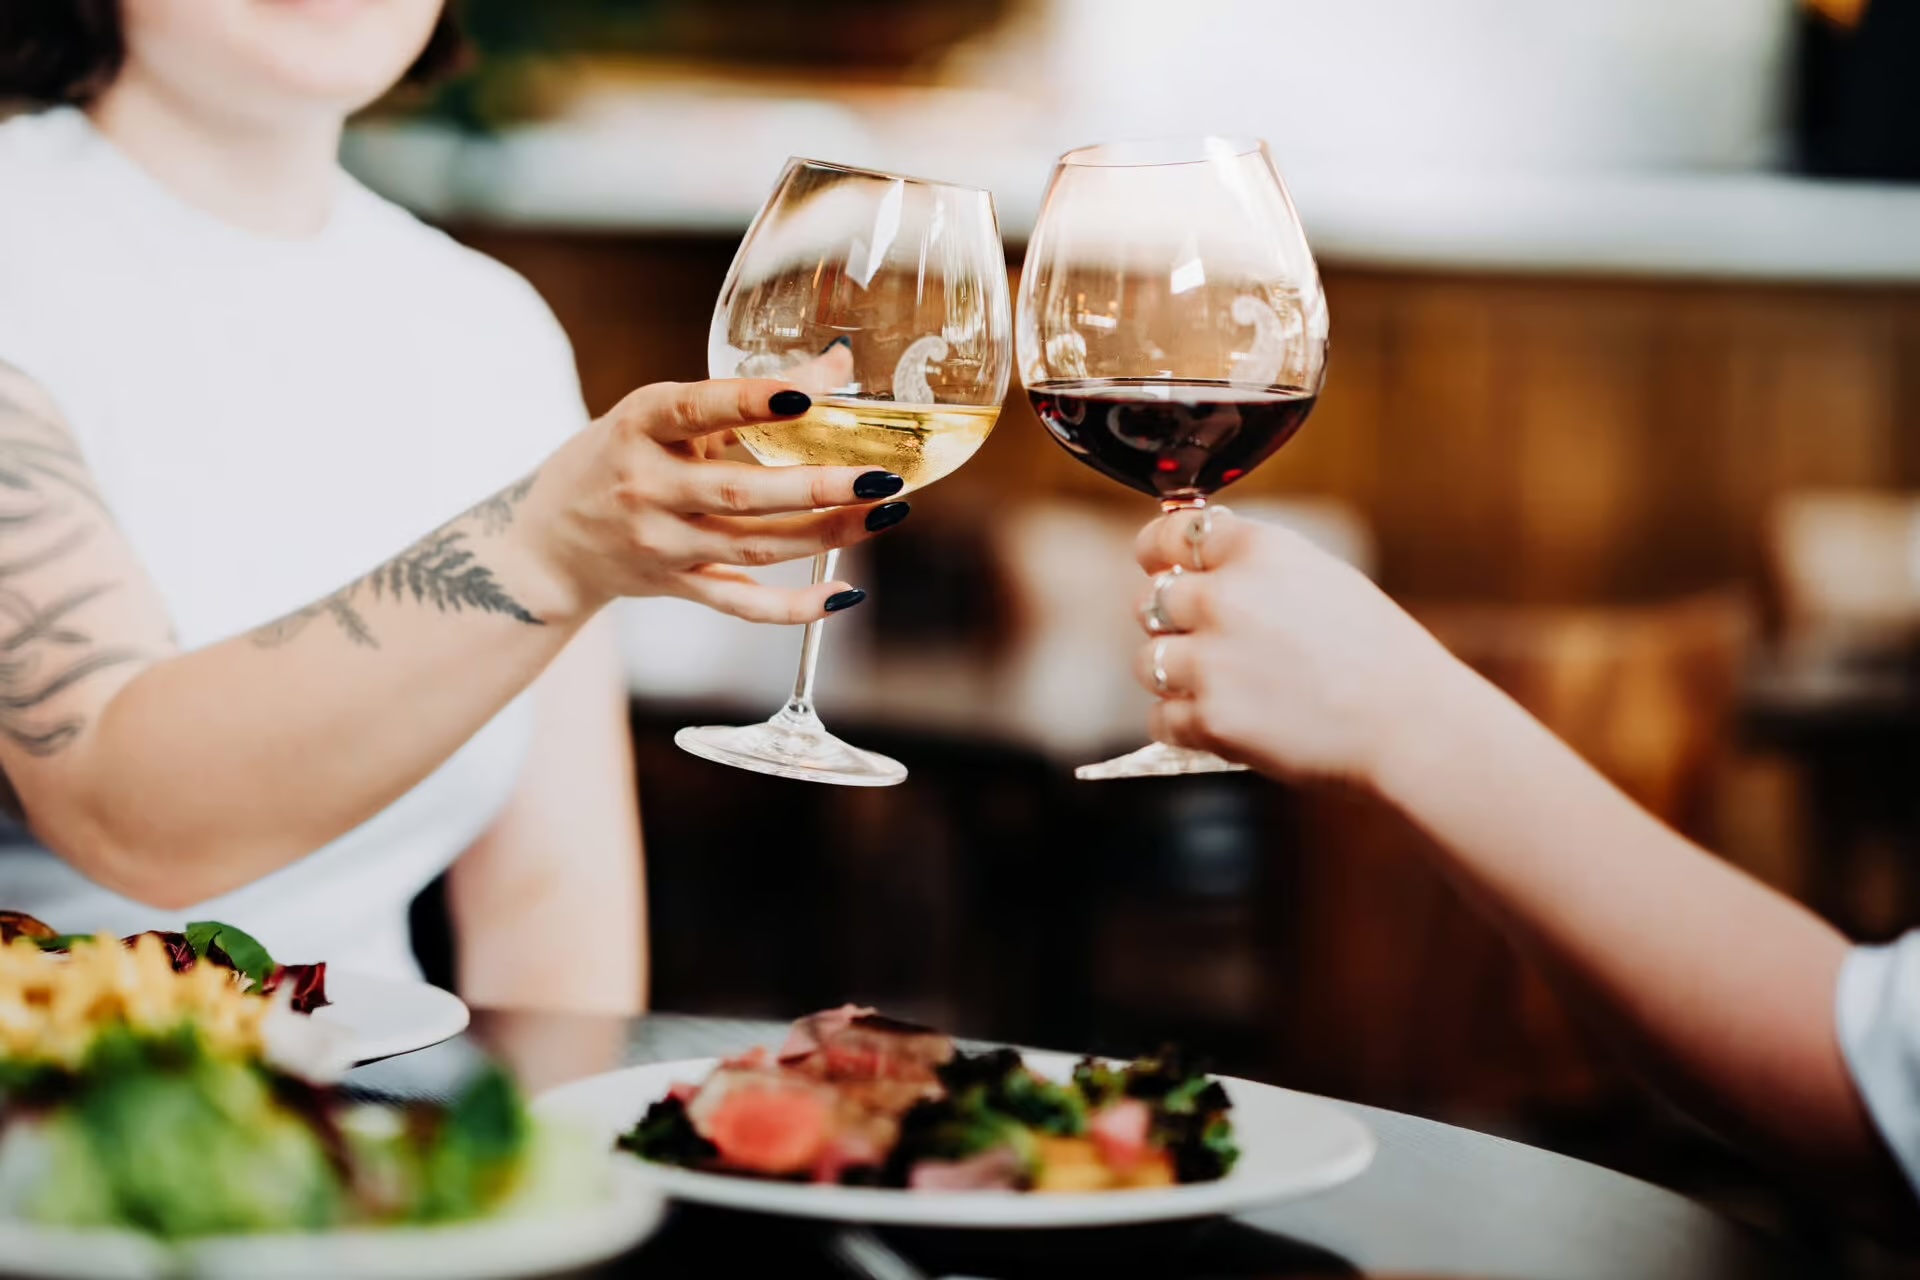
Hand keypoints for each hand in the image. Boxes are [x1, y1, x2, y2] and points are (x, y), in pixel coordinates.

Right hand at [519, 371, 908, 623]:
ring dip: (826, 535)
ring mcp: (660, 544)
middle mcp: (646, 487)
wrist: (548, 543)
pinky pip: (739, 604)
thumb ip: (745, 396)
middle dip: (816, 487)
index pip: (698, 410)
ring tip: (887, 514)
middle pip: (739, 493)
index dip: (751, 402)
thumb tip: (836, 362)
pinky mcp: (674, 586)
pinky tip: (845, 594)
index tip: (808, 395)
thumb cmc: (620, 457)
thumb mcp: (662, 414)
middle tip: (880, 477)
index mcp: (640, 426)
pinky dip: (793, 607)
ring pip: (753, 549)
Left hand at [1131, 508, 1464, 786]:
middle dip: (1171, 621)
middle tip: (1207, 641)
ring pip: (1148, 661)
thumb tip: (1195, 566)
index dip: (1157, 552)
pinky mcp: (1210, 719)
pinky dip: (1185, 724)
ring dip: (1174, 675)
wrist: (1410, 724)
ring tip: (1224, 686)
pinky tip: (1226, 721)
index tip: (1156, 564)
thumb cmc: (1378, 653)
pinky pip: (1162, 718)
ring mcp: (1212, 661)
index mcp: (1258, 551)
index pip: (1171, 534)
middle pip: (1150, 600)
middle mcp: (1226, 598)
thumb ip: (1254, 566)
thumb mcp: (1321, 576)